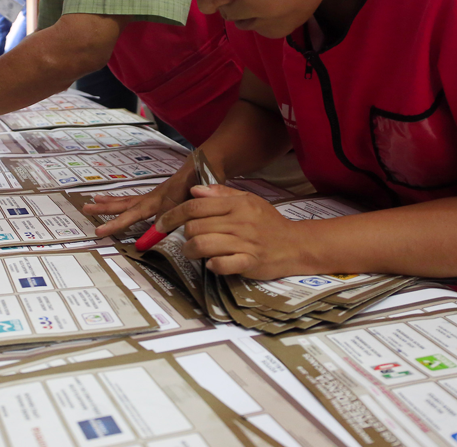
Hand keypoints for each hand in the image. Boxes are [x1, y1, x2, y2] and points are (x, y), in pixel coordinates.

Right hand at [84, 159, 196, 237]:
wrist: (206, 164)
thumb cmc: (200, 181)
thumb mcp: (192, 198)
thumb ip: (176, 213)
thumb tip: (157, 228)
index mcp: (161, 199)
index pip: (136, 214)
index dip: (119, 223)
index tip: (102, 232)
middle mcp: (154, 197)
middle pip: (126, 204)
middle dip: (107, 209)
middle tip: (86, 210)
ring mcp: (155, 196)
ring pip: (128, 201)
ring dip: (110, 203)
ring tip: (92, 202)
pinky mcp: (157, 196)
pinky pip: (135, 200)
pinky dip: (121, 202)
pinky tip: (112, 202)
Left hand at [159, 185, 311, 279]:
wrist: (294, 244)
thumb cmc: (267, 222)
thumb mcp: (247, 200)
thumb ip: (220, 194)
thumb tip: (194, 191)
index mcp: (237, 204)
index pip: (195, 206)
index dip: (173, 215)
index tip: (161, 223)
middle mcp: (239, 222)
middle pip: (194, 227)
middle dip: (184, 235)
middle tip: (187, 239)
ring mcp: (244, 243)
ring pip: (202, 245)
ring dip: (191, 251)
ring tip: (194, 252)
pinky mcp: (249, 263)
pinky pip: (221, 265)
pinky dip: (212, 265)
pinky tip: (213, 263)